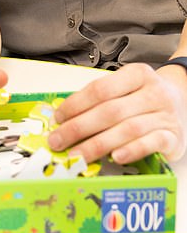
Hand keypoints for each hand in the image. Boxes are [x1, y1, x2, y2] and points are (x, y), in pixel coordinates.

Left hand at [49, 62, 186, 163]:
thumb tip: (65, 119)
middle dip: (79, 128)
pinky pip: (151, 144)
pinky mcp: (174, 136)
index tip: (58, 119)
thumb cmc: (144, 97)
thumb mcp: (126, 88)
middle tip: (58, 141)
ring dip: (98, 144)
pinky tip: (115, 158)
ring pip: (127, 129)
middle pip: (110, 111)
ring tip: (77, 156)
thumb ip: (101, 99)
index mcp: (137, 74)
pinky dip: (132, 151)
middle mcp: (153, 92)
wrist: (182, 102)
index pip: (100, 89)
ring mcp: (165, 114)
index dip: (76, 104)